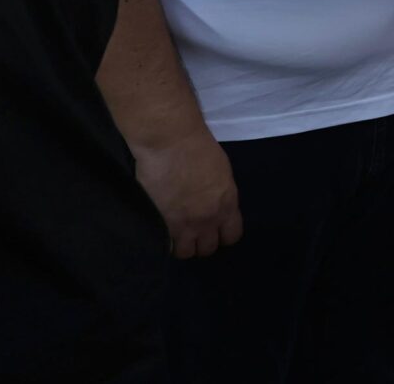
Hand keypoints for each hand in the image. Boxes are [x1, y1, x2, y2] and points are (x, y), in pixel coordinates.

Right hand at [132, 127, 241, 258]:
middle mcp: (208, 220)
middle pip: (209, 249)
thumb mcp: (221, 171)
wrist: (170, 141)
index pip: (232, 236)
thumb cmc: (198, 146)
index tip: (215, 229)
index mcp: (227, 204)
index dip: (223, 234)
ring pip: (186, 253)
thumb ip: (220, 194)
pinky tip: (162, 230)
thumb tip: (215, 204)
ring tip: (176, 232)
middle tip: (193, 230)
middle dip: (202, 241)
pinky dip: (164, 241)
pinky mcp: (162, 224)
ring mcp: (184, 225)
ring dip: (182, 244)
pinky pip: (166, 245)